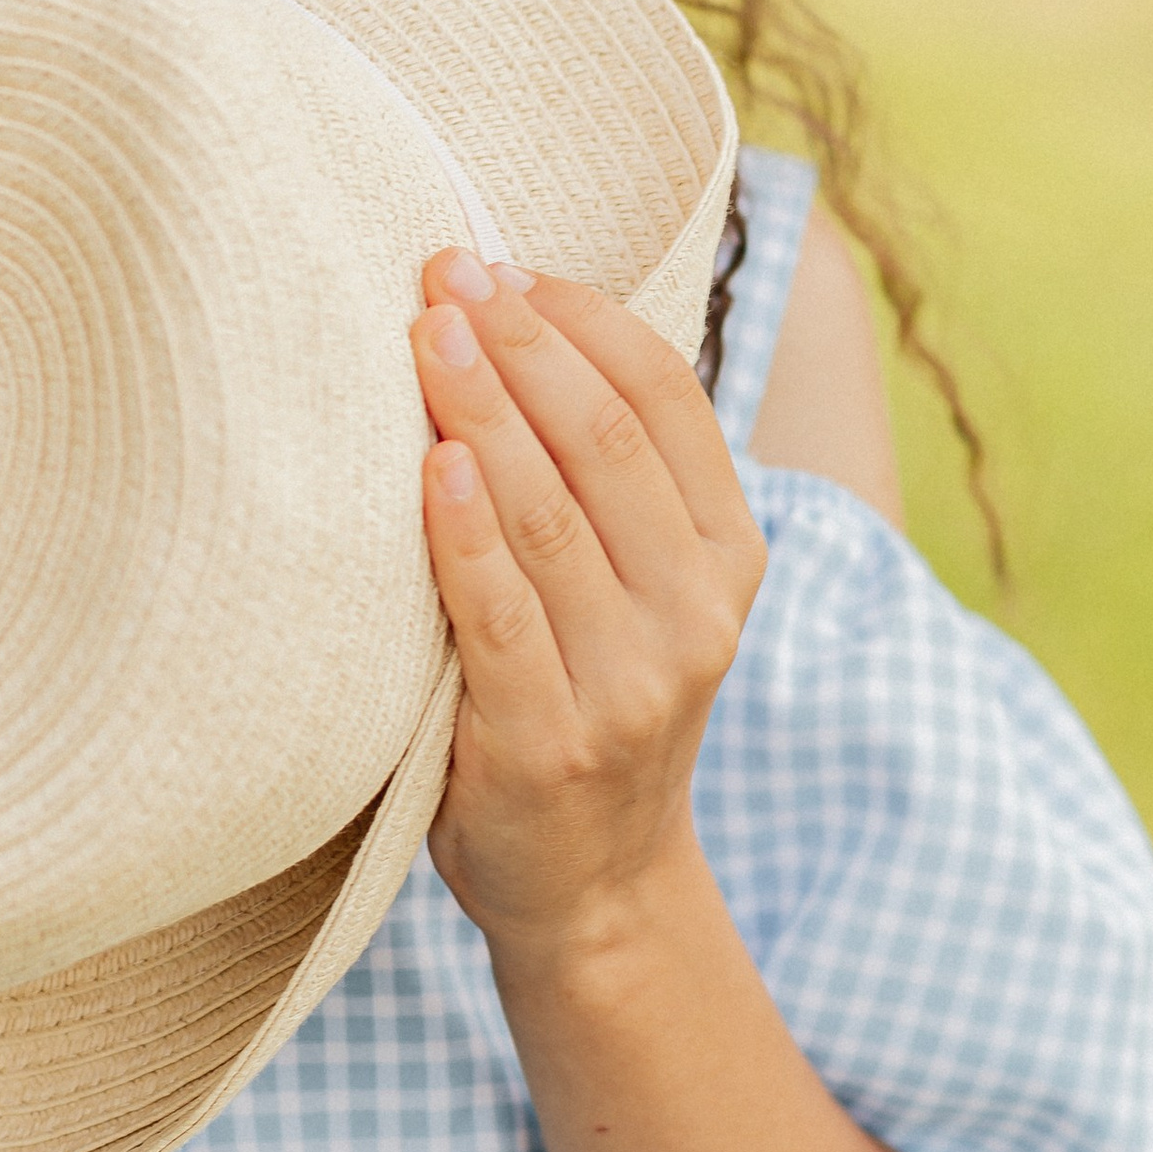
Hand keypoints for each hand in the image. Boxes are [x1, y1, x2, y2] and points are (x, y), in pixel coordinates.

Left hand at [410, 251, 765, 953]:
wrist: (593, 887)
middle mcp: (694, 616)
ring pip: (551, 515)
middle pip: (603, 442)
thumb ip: (612, 489)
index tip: (502, 264)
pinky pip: (500, 616)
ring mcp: (628, 685)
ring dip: (480, 410)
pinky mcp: (549, 744)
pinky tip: (429, 465)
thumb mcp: (642, 593)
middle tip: (443, 273)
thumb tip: (514, 323)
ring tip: (424, 334)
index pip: (666, 402)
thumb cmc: (591, 702)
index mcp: (728, 559)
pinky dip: (464, 532)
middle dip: (520, 343)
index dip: (583, 320)